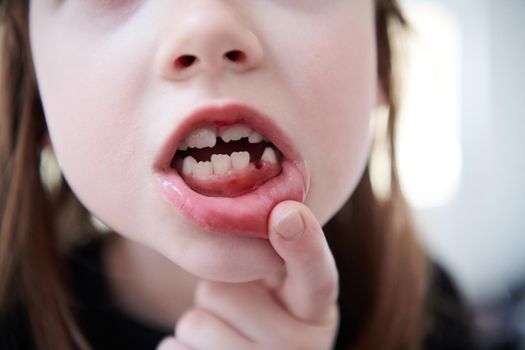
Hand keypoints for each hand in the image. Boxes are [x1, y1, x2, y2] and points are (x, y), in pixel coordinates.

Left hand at [157, 200, 339, 349]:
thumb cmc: (267, 320)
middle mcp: (302, 348)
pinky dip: (181, 349)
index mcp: (316, 312)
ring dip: (199, 326)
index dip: (303, 244)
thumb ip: (274, 258)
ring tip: (226, 339)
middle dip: (218, 296)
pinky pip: (173, 349)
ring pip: (195, 322)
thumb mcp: (285, 294)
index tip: (286, 213)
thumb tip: (271, 215)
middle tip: (238, 314)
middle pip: (221, 290)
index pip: (317, 277)